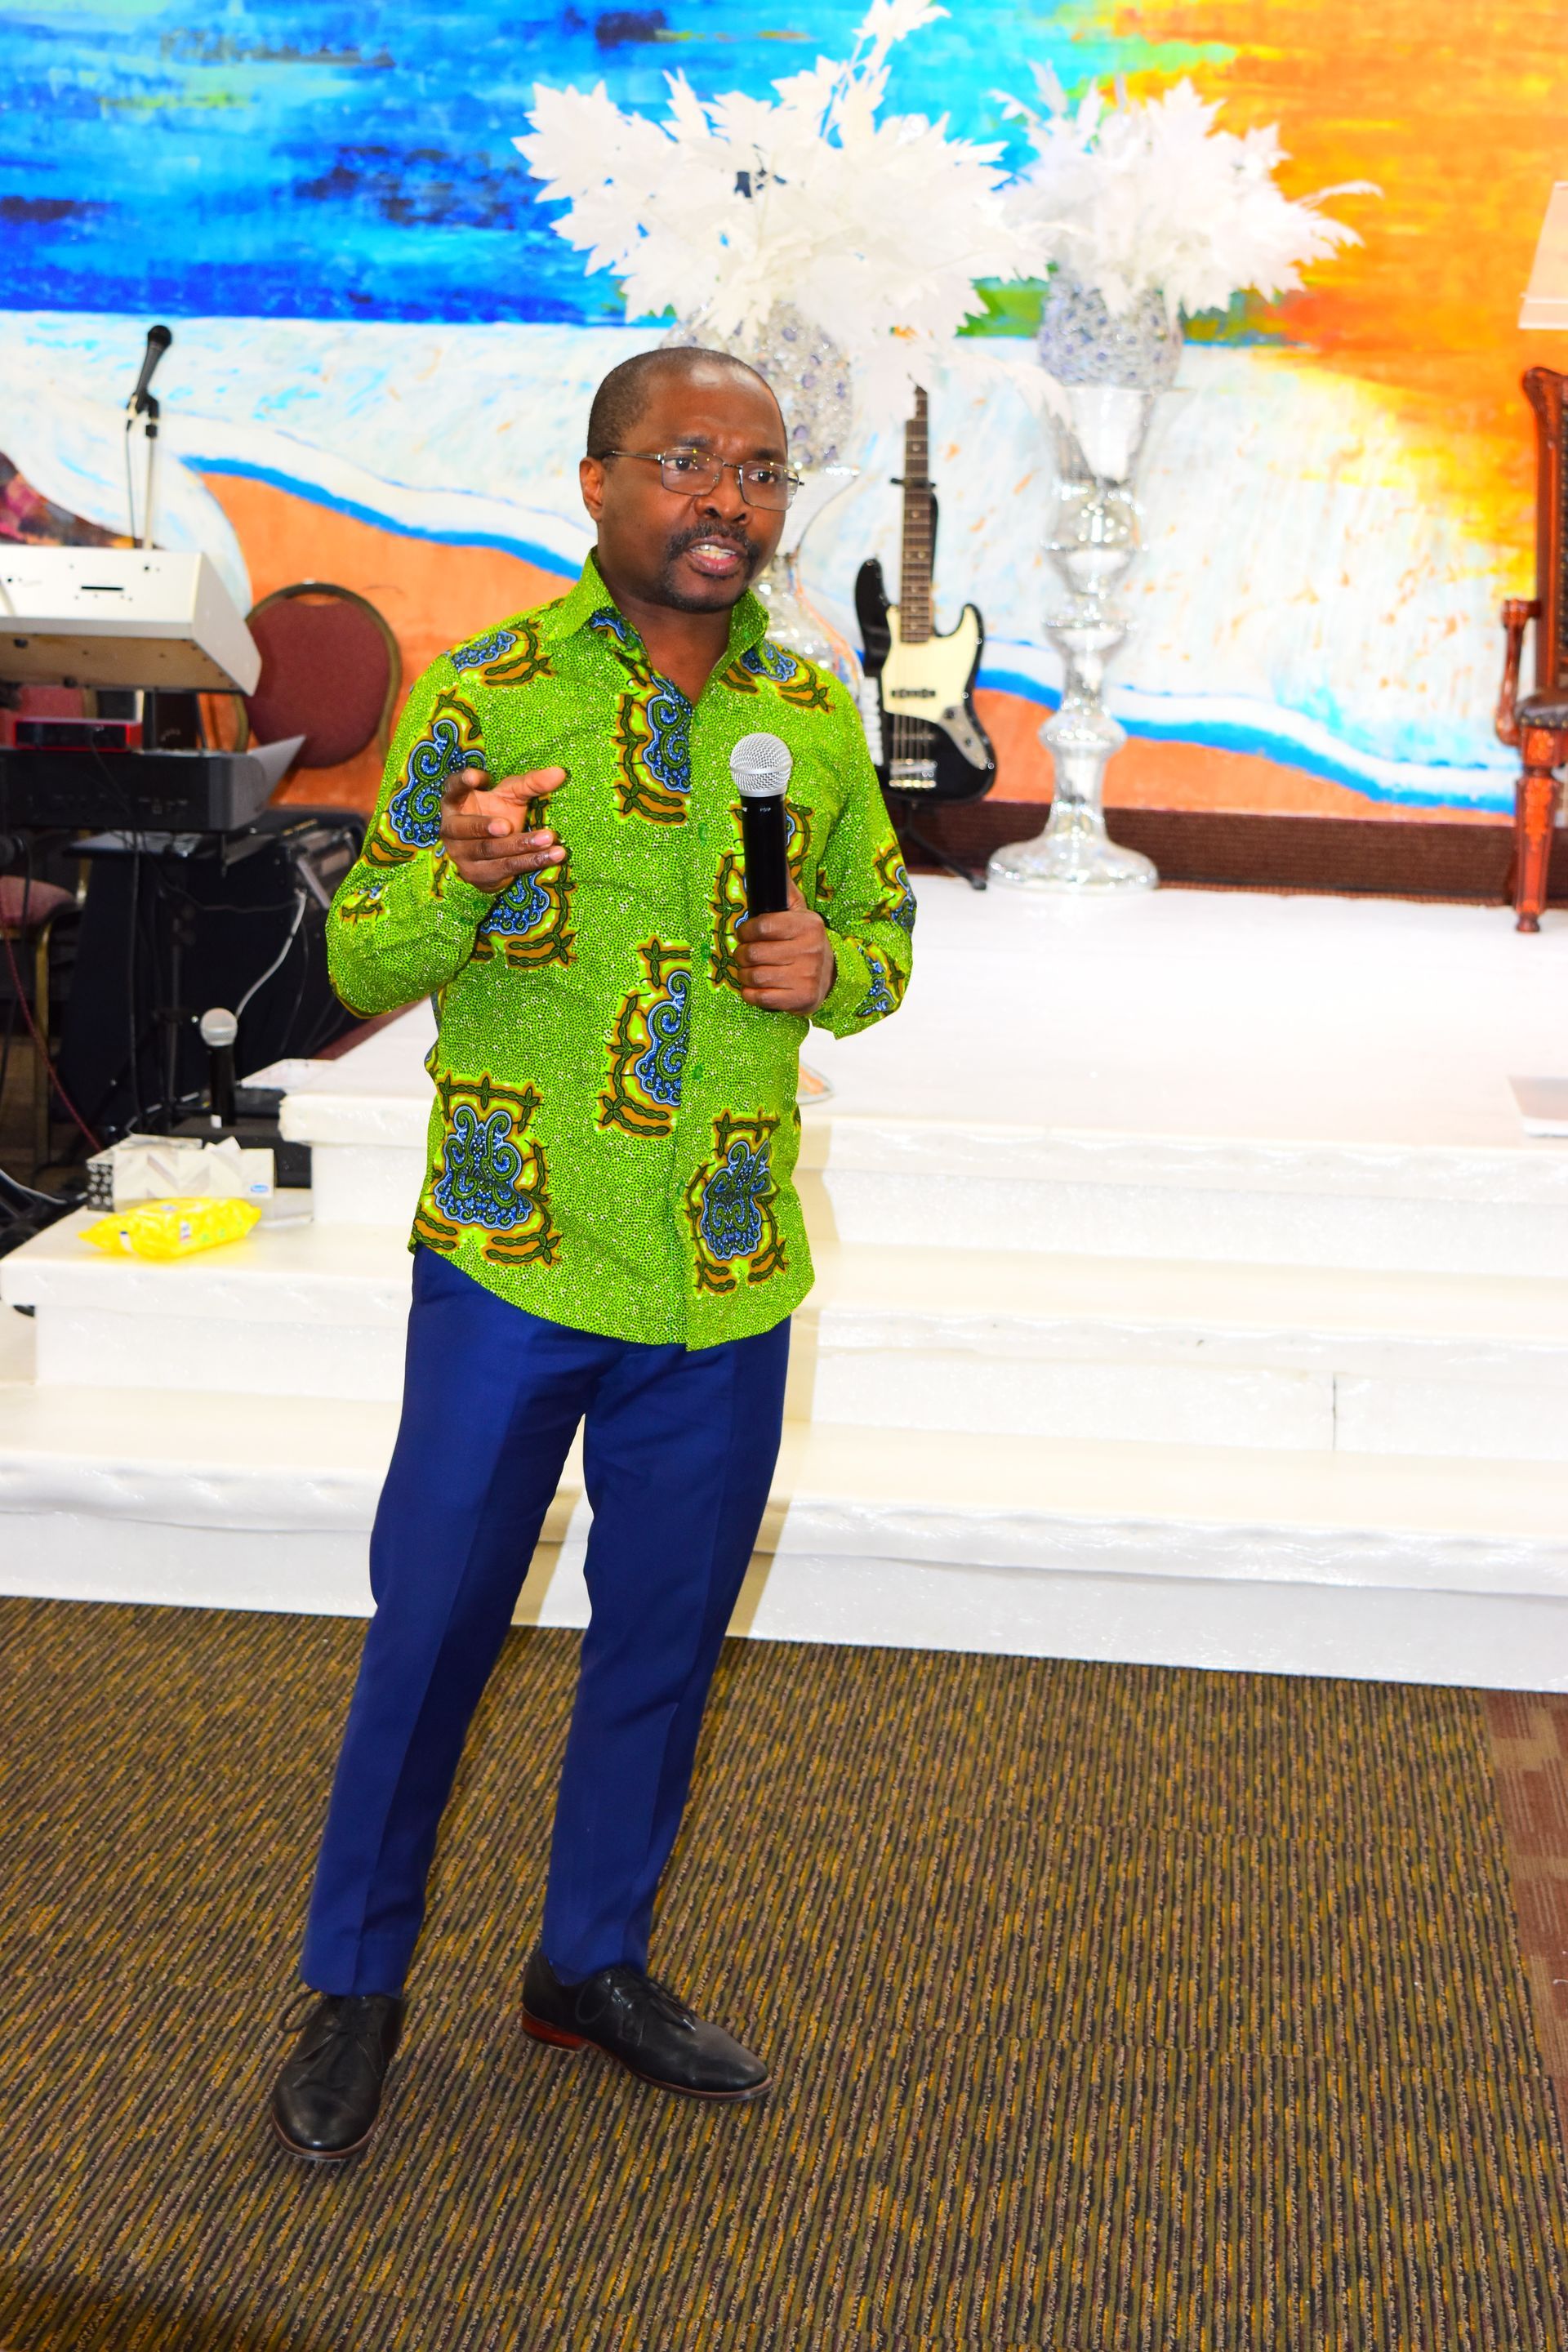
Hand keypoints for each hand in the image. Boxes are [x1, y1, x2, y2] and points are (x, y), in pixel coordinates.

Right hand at [440, 763, 567, 892]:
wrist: (493, 856)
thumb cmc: (498, 814)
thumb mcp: (512, 796)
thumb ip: (531, 784)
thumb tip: (560, 773)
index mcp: (456, 802)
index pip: (453, 788)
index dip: (462, 782)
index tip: (476, 777)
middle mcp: (452, 829)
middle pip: (465, 828)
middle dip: (486, 827)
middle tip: (507, 825)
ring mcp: (462, 854)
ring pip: (489, 850)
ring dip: (520, 845)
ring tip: (548, 837)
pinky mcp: (478, 875)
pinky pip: (506, 868)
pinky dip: (531, 861)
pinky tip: (554, 855)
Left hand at [734, 876, 836, 1013]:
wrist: (830, 978)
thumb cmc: (805, 942)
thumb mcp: (801, 913)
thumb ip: (785, 890)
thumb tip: (775, 861)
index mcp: (807, 925)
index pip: (762, 926)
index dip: (746, 931)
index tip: (745, 934)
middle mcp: (809, 950)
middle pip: (754, 953)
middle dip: (741, 954)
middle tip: (744, 954)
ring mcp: (805, 976)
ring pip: (755, 976)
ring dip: (744, 974)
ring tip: (748, 971)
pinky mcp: (800, 998)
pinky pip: (761, 997)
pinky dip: (750, 993)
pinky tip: (755, 988)